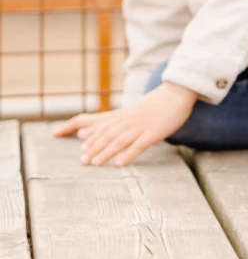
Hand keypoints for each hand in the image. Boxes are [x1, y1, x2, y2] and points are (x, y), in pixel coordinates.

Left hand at [53, 81, 197, 166]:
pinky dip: (129, 154)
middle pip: (106, 133)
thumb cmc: (152, 106)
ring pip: (120, 139)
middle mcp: (128, 120)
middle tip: (82, 160)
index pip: (96, 122)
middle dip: (93, 146)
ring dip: (106, 152)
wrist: (176, 94)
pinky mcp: (153, 132)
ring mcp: (140, 126)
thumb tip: (82, 133)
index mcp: (121, 115)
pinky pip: (140, 144)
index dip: (78, 128)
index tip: (60, 134)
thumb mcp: (128, 113)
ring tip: (95, 164)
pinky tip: (120, 164)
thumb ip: (106, 123)